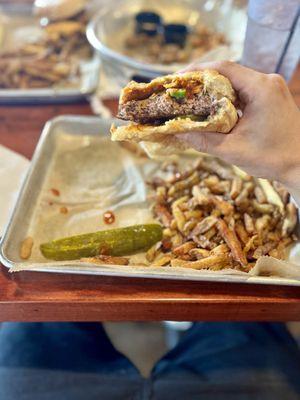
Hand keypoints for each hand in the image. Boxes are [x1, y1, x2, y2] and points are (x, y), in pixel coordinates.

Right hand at [177, 61, 299, 190]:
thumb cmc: (273, 158)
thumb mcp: (233, 150)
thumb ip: (203, 140)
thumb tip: (177, 132)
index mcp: (261, 88)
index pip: (223, 68)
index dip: (198, 71)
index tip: (178, 79)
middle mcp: (267, 82)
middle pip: (228, 73)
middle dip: (203, 82)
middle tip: (181, 92)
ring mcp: (271, 89)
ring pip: (236, 83)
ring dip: (215, 91)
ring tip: (192, 101)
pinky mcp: (272, 98)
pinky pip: (244, 92)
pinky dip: (227, 99)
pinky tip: (213, 109)